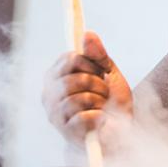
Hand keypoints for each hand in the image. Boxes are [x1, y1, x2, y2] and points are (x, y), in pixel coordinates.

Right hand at [41, 31, 132, 147]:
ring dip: (100, 101)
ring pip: (81, 97)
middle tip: (104, 91)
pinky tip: (100, 120)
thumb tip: (88, 33)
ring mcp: (54, 113)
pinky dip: (99, 117)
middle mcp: (49, 93)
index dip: (91, 63)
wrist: (118, 133)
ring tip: (103, 107)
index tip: (101, 71)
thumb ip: (98, 54)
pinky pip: (85, 116)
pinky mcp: (64, 131)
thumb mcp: (108, 73)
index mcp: (56, 76)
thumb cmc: (110, 102)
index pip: (70, 58)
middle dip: (98, 83)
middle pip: (76, 77)